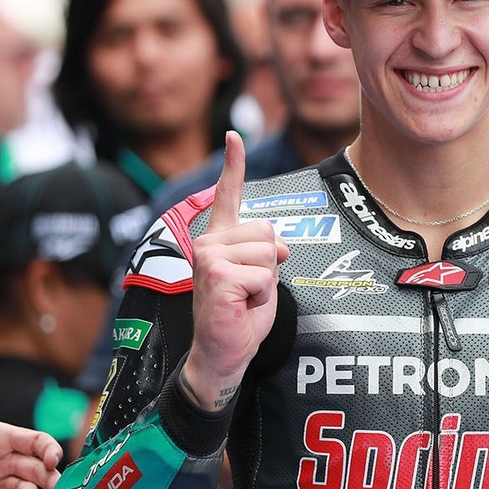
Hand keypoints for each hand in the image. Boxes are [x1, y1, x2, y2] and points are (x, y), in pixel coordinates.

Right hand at [184, 131, 289, 410]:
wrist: (224, 353)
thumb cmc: (242, 315)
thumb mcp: (263, 276)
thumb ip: (269, 252)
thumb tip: (280, 247)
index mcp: (219, 238)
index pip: (228, 195)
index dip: (233, 164)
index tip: (234, 135)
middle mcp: (208, 242)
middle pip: (268, 232)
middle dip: (271, 264)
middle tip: (250, 289)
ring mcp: (208, 257)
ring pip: (268, 254)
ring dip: (266, 282)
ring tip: (245, 298)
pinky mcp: (216, 275)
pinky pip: (264, 276)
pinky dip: (262, 296)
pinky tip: (241, 306)